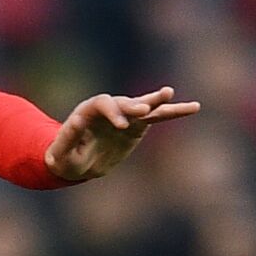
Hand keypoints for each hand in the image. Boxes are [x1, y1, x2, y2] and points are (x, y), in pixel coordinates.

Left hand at [45, 86, 199, 181]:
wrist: (76, 162)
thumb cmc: (64, 158)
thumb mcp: (61, 153)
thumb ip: (66, 138)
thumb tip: (74, 121)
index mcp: (87, 112)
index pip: (102, 104)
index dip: (112, 112)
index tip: (122, 127)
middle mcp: (108, 110)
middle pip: (123, 102)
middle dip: (133, 105)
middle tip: (144, 109)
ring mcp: (125, 116)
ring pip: (144, 106)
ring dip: (158, 102)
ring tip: (170, 93)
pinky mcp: (138, 126)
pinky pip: (157, 116)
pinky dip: (173, 112)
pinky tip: (193, 107)